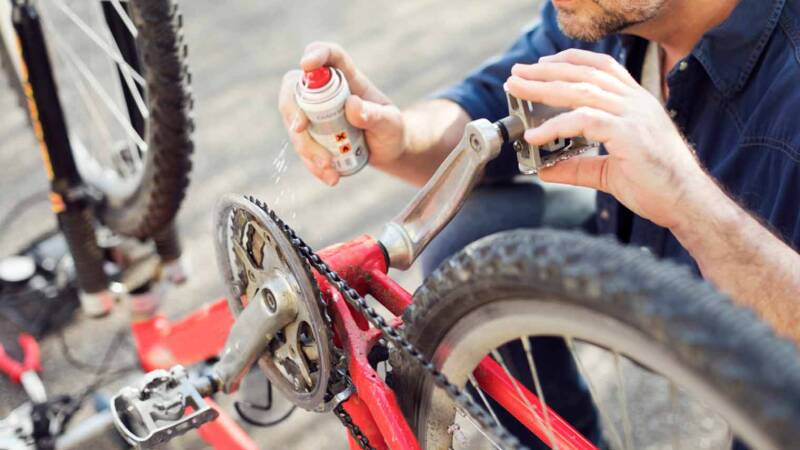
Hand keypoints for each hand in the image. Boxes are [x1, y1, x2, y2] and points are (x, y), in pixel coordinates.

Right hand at [278, 42, 405, 185]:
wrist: (387, 152)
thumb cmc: (392, 130)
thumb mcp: (391, 123)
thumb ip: (375, 115)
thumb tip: (352, 105)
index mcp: (347, 77)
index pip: (329, 55)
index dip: (315, 54)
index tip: (307, 65)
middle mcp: (325, 92)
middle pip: (295, 88)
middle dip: (293, 108)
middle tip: (300, 130)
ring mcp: (314, 114)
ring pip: (294, 123)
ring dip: (305, 147)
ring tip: (329, 168)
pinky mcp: (310, 136)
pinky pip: (301, 148)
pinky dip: (311, 164)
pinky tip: (329, 177)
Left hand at [505, 49, 710, 229]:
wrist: (687, 203)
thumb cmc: (656, 186)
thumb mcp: (608, 173)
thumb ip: (577, 167)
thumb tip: (544, 169)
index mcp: (636, 103)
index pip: (601, 67)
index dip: (571, 61)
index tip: (543, 64)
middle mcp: (636, 102)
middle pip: (585, 74)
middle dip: (547, 71)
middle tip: (517, 72)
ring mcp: (634, 115)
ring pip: (581, 91)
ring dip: (544, 88)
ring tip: (518, 89)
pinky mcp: (629, 134)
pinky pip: (585, 121)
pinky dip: (556, 125)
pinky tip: (535, 135)